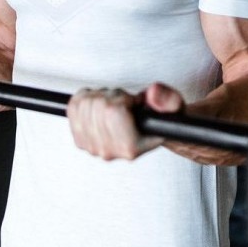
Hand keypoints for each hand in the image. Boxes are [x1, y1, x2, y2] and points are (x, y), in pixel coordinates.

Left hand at [66, 82, 183, 160]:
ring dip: (100, 96)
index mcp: (130, 147)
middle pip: (97, 105)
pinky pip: (73, 107)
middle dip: (113, 95)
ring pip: (84, 103)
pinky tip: (99, 103)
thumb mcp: (174, 106)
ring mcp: (92, 146)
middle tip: (124, 102)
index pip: (113, 111)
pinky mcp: (79, 138)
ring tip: (114, 104)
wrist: (148, 132)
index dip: (124, 98)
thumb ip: (168, 100)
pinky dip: (85, 98)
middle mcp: (109, 151)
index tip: (133, 103)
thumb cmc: (159, 121)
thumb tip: (152, 95)